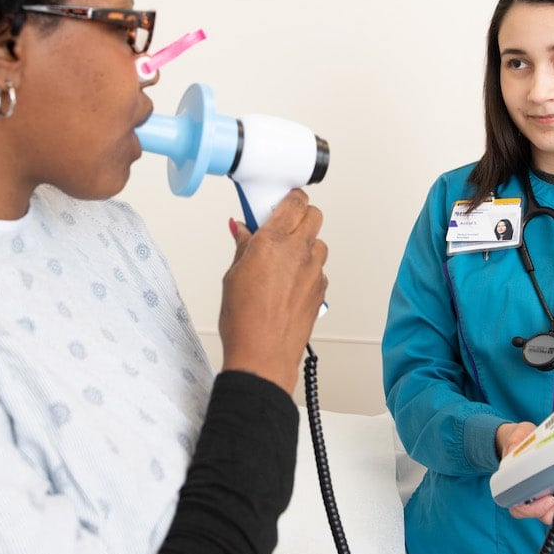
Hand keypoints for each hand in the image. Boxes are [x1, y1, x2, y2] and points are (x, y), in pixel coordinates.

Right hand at [219, 189, 327, 394]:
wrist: (263, 355)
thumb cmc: (245, 321)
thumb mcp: (232, 276)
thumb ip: (243, 247)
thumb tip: (242, 230)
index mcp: (273, 241)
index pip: (294, 201)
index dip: (289, 197)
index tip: (279, 200)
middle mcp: (299, 252)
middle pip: (313, 215)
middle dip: (299, 216)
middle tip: (281, 225)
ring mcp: (314, 271)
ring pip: (319, 243)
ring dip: (305, 244)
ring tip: (283, 259)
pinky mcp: (321, 290)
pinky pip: (319, 269)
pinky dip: (307, 269)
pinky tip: (288, 282)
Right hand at [497, 421, 553, 523]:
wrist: (526, 440)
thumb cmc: (518, 444)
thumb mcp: (513, 441)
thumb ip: (512, 445)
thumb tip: (513, 448)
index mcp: (514, 491)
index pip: (521, 509)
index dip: (536, 508)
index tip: (549, 498)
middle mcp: (531, 499)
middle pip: (548, 515)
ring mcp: (547, 498)